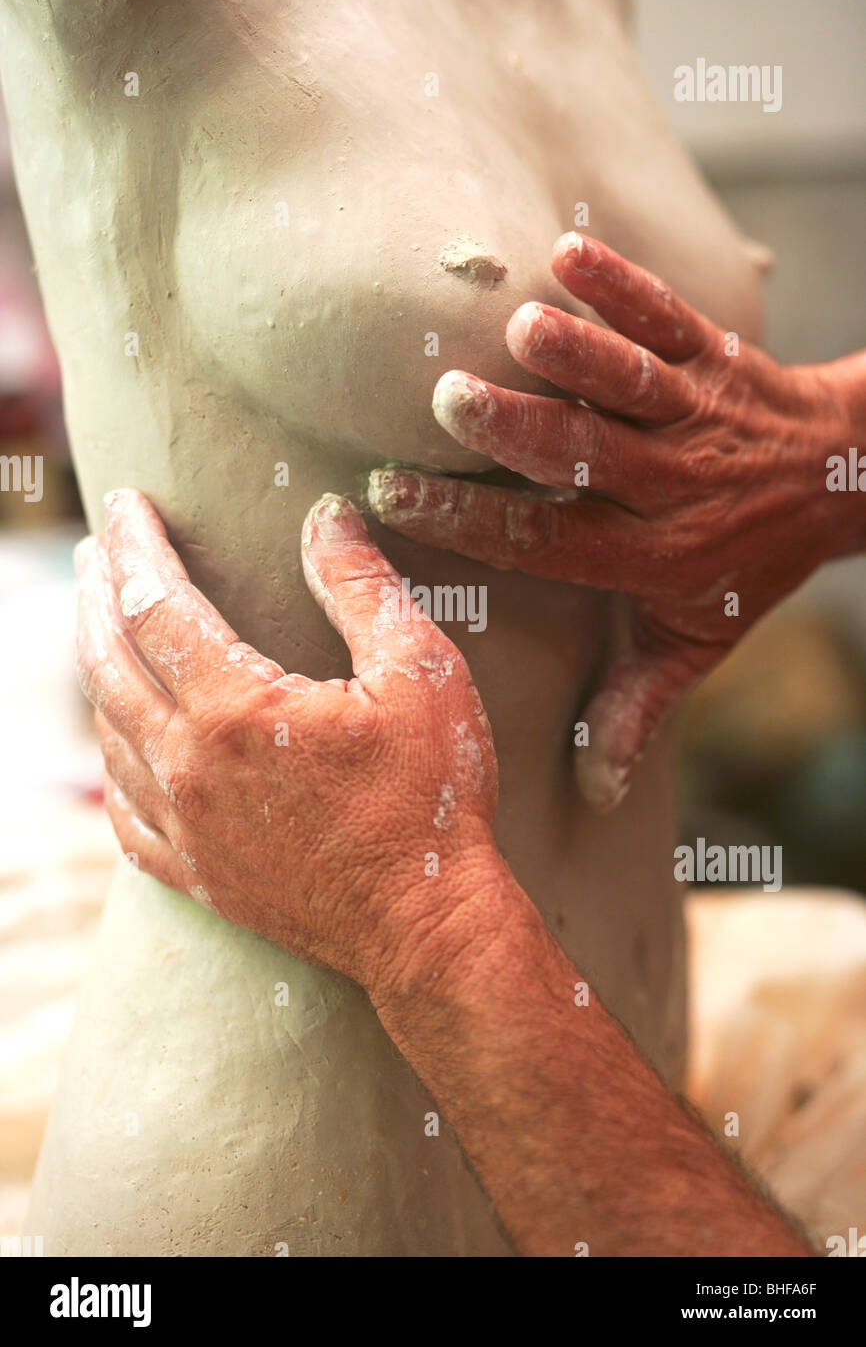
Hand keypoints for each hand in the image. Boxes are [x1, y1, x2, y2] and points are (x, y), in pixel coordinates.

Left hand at [75, 489, 501, 1000]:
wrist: (428, 927)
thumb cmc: (432, 798)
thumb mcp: (420, 673)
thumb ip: (362, 587)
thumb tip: (326, 515)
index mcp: (236, 709)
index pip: (157, 603)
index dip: (135, 546)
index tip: (125, 503)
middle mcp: (190, 766)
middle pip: (111, 661)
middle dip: (97, 594)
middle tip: (95, 548)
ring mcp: (186, 827)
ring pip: (108, 731)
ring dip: (96, 667)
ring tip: (99, 626)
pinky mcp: (196, 875)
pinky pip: (123, 811)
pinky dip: (109, 762)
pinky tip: (115, 745)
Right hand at [368, 232, 865, 808]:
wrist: (841, 478)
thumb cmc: (747, 563)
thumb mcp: (694, 641)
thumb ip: (638, 708)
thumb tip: (595, 793)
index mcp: (648, 556)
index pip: (545, 541)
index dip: (471, 520)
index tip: (395, 495)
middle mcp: (669, 487)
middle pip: (587, 457)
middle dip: (518, 430)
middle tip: (448, 402)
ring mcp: (694, 416)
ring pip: (632, 385)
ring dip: (580, 356)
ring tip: (519, 328)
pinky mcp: (714, 358)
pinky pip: (669, 318)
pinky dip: (624, 286)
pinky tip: (569, 253)